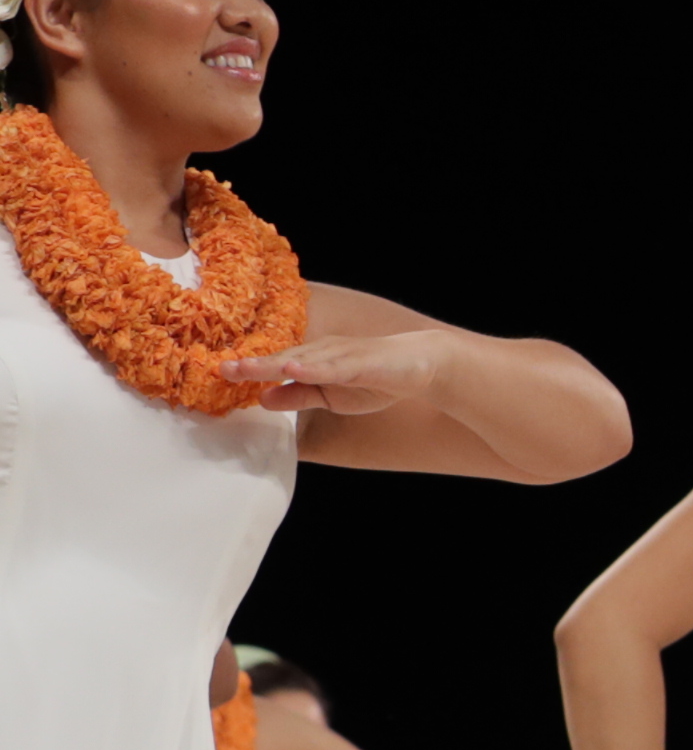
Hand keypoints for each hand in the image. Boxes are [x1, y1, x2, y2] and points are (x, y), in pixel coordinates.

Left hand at [216, 328, 452, 417]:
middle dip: (248, 364)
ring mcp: (342, 354)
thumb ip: (297, 396)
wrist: (424, 364)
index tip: (212, 375)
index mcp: (311, 360)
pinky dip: (313, 367)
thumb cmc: (376, 378)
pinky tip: (292, 369)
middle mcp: (321, 351)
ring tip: (242, 369)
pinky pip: (334, 365)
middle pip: (278, 357)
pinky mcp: (363, 361)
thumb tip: (262, 398)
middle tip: (216, 369)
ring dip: (270, 363)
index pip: (272, 365)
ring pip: (301, 358)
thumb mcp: (330, 396)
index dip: (245, 370)